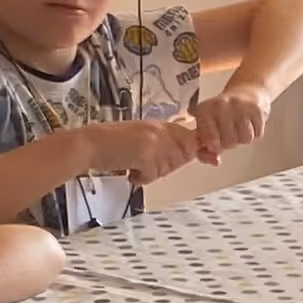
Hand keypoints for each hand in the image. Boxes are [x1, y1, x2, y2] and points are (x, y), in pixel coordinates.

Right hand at [77, 117, 206, 184]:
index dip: (200, 150)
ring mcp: (153, 141)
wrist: (88, 144)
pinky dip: (141, 178)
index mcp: (159, 125)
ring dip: (152, 172)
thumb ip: (164, 146)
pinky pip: (154, 174)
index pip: (190, 137)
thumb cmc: (111, 145)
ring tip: (133, 165)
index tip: (214, 160)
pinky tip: (128, 170)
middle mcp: (159, 130)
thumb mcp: (141, 140)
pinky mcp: (145, 154)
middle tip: (145, 165)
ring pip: (169, 167)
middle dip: (169, 166)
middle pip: (184, 155)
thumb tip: (188, 157)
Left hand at [187, 83, 275, 162]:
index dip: (213, 145)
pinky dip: (254, 133)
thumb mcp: (208, 126)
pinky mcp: (257, 109)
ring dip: (242, 139)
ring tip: (238, 129)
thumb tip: (215, 161)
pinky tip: (249, 123)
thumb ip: (205, 148)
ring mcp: (240, 106)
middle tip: (228, 135)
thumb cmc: (223, 113)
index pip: (209, 138)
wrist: (248, 91)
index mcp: (205, 109)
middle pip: (228, 142)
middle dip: (229, 144)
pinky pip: (257, 134)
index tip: (214, 144)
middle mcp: (222, 105)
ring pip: (244, 139)